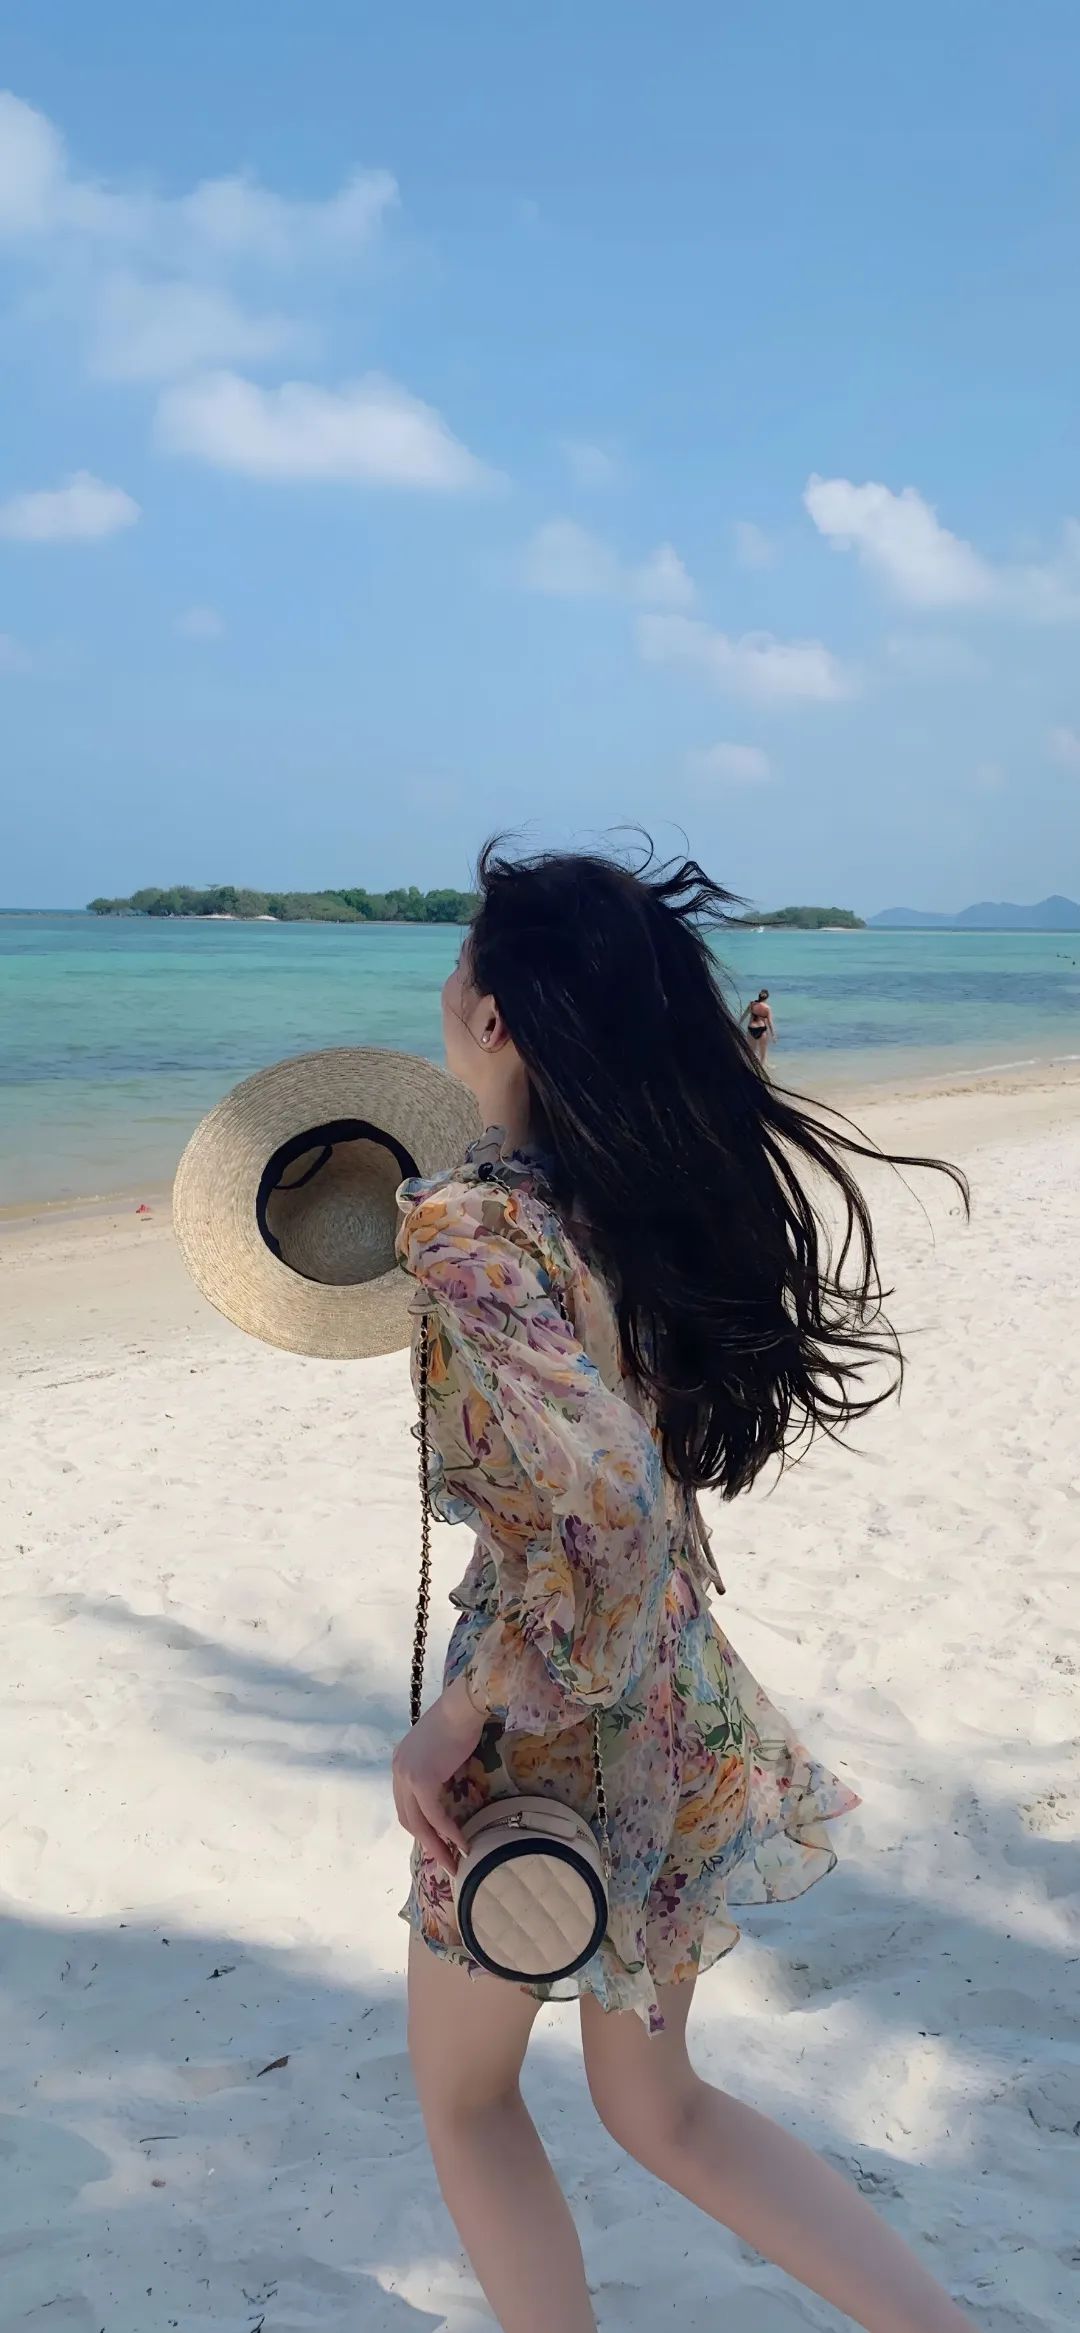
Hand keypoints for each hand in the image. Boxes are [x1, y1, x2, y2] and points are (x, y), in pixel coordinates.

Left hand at [392, 1674, 484, 1872]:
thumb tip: (447, 1794)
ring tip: (454, 1863)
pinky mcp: (422, 1780)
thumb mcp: (440, 1751)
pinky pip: (435, 1816)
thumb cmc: (459, 1722)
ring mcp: (406, 1776)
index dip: (421, 1827)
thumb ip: (436, 1772)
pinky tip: (462, 1844)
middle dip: (427, 1844)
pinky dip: (448, 1833)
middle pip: (408, 1818)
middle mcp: (398, 1770)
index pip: (406, 1804)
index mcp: (400, 1763)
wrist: (463, 1705)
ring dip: (437, 1846)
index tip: (438, 1844)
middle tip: (446, 1863)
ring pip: (419, 1823)